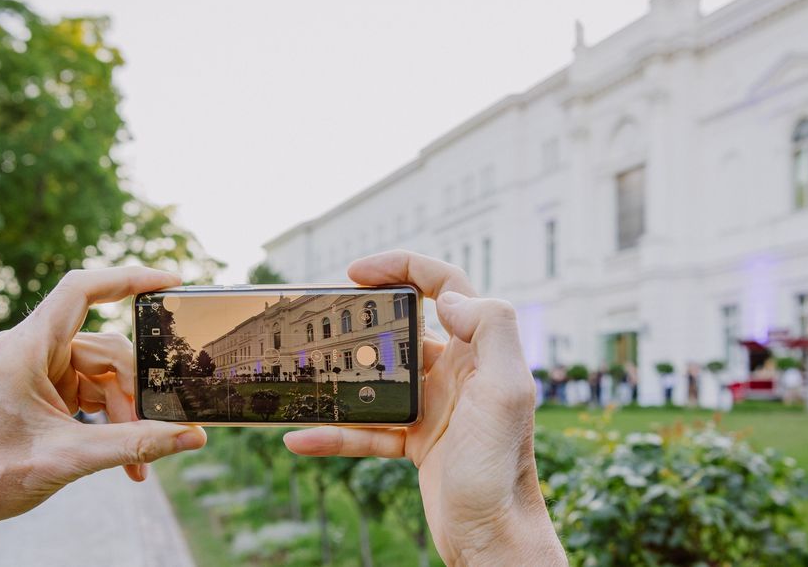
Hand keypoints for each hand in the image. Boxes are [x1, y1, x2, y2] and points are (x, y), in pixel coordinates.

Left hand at [0, 267, 207, 566]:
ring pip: (102, 374)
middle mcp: (31, 349)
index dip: (129, 278)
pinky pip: (89, 390)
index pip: (82, 290)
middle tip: (154, 430)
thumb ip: (136, 443)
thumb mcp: (71, 457)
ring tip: (135, 460)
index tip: (172, 283)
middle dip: (132, 392)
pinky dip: (108, 420)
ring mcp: (36, 368)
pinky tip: (122, 455)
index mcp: (27, 348)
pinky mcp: (41, 388)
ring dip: (123, 415)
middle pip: (106, 348)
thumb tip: (192, 438)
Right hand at [283, 251, 565, 565]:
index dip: (402, 267)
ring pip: (379, 380)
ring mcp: (437, 408)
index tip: (356, 272)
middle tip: (320, 324)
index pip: (445, 286)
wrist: (495, 540)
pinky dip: (336, 434)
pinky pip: (369, 430)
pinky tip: (301, 436)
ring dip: (342, 377)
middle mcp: (459, 372)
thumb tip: (448, 298)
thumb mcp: (507, 391)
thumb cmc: (504, 469)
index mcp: (481, 351)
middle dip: (363, 322)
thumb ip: (491, 330)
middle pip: (405, 329)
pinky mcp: (418, 443)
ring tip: (303, 374)